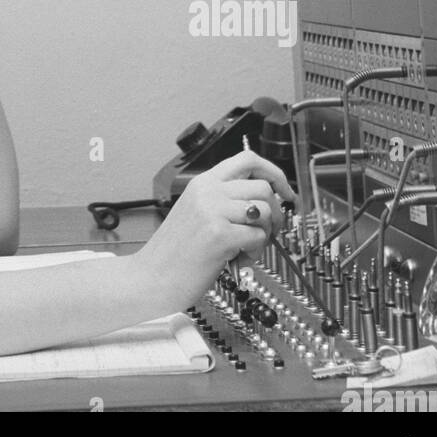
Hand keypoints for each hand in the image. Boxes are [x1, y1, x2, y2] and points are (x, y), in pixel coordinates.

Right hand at [134, 150, 292, 305]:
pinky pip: (258, 236)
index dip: (274, 173)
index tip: (285, 191)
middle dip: (276, 211)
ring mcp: (213, 212)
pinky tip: (240, 259)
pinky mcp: (219, 236)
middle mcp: (207, 192)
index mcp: (202, 183)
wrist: (151, 277)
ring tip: (248, 248)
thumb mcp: (196, 213)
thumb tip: (263, 202)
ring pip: (264, 211)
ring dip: (266, 234)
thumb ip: (223, 201)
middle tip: (271, 230)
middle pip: (263, 186)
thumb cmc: (174, 253)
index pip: (247, 159)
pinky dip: (257, 251)